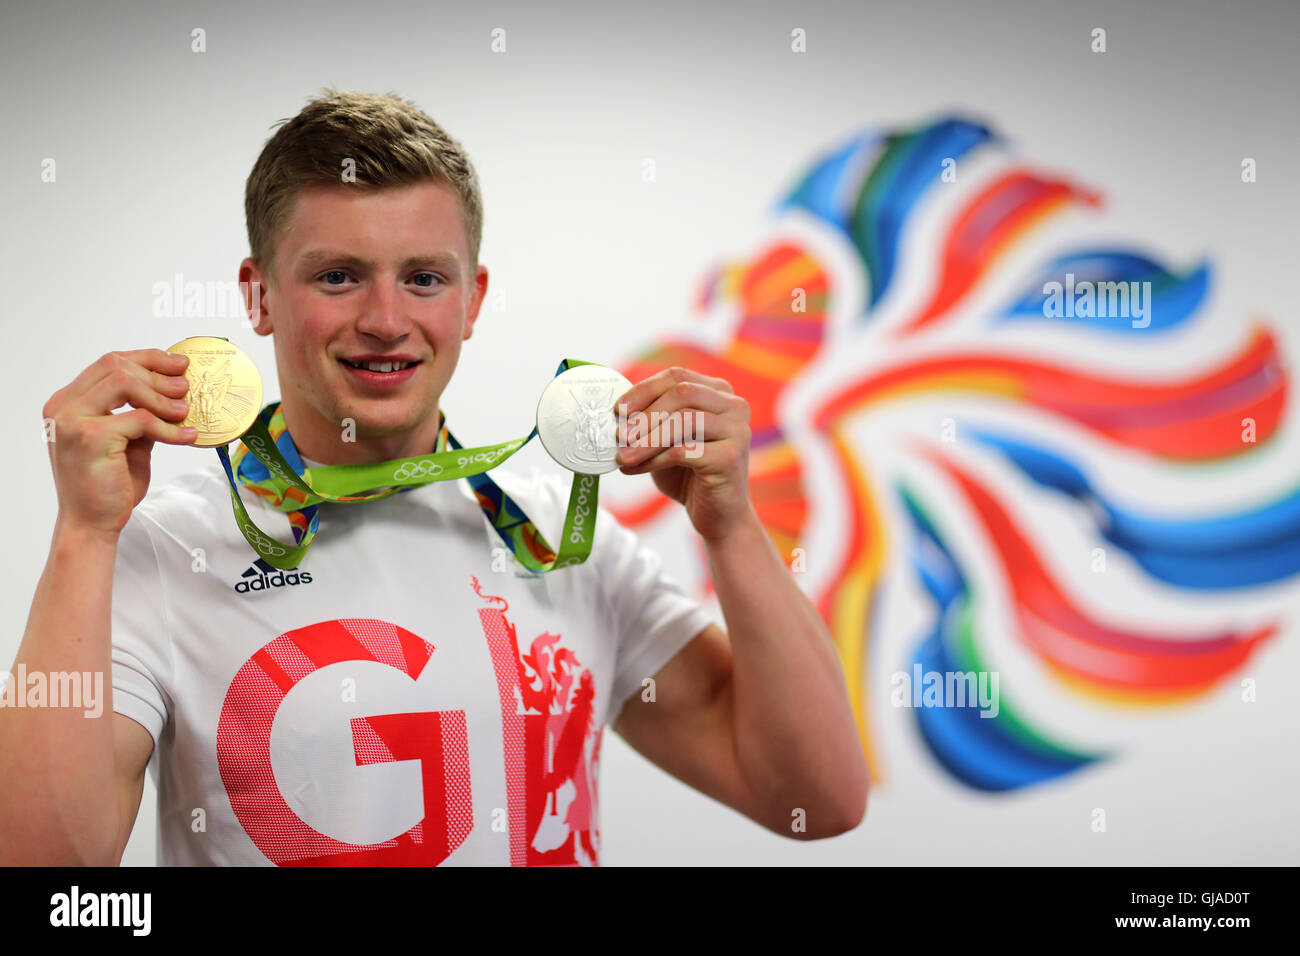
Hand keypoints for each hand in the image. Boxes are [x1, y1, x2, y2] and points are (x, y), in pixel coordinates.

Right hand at [43, 349, 197, 538]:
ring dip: (162, 396)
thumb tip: (174, 390)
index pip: (108, 363)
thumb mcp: (128, 440)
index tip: (177, 364)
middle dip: (157, 373)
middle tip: (186, 387)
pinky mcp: (89, 437)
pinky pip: (140, 418)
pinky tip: (186, 436)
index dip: (147, 358)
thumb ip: (140, 414)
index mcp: (68, 402)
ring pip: (125, 383)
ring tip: (185, 411)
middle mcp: (63, 406)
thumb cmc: (108, 485)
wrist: (92, 523)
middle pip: (116, 366)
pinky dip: (168, 427)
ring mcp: (72, 420)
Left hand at [615, 366, 753, 541]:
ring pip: (683, 420)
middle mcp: (735, 406)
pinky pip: (683, 450)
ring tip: (623, 457)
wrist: (718, 516)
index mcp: (719, 393)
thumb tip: (616, 410)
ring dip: (646, 440)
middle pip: (682, 393)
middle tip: (619, 435)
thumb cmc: (688, 475)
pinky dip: (654, 460)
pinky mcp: (731, 457)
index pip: (677, 377)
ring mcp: (737, 430)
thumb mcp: (665, 440)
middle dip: (645, 414)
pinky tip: (636, 469)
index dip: (644, 390)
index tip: (618, 410)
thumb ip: (650, 420)